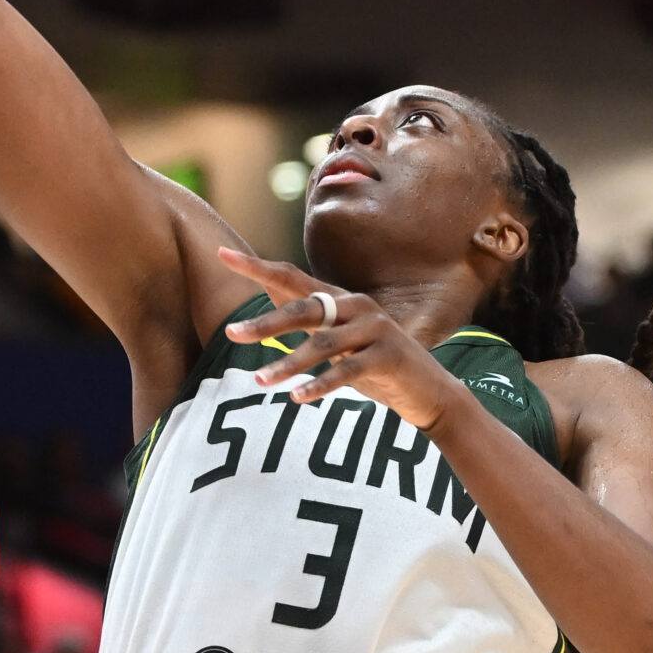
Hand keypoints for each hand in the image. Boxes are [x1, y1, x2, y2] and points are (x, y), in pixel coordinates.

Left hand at [218, 247, 467, 431]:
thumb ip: (310, 318)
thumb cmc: (376, 366)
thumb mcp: (339, 341)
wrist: (430, 392)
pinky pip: (347, 371)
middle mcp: (358, 307)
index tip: (222, 255)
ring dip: (289, 363)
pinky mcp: (388, 357)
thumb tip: (268, 290)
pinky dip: (320, 385)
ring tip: (260, 381)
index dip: (258, 267)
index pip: (293, 277)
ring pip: (324, 344)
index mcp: (341, 300)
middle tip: (232, 334)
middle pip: (306, 309)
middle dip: (267, 322)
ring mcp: (376, 330)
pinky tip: (297, 398)